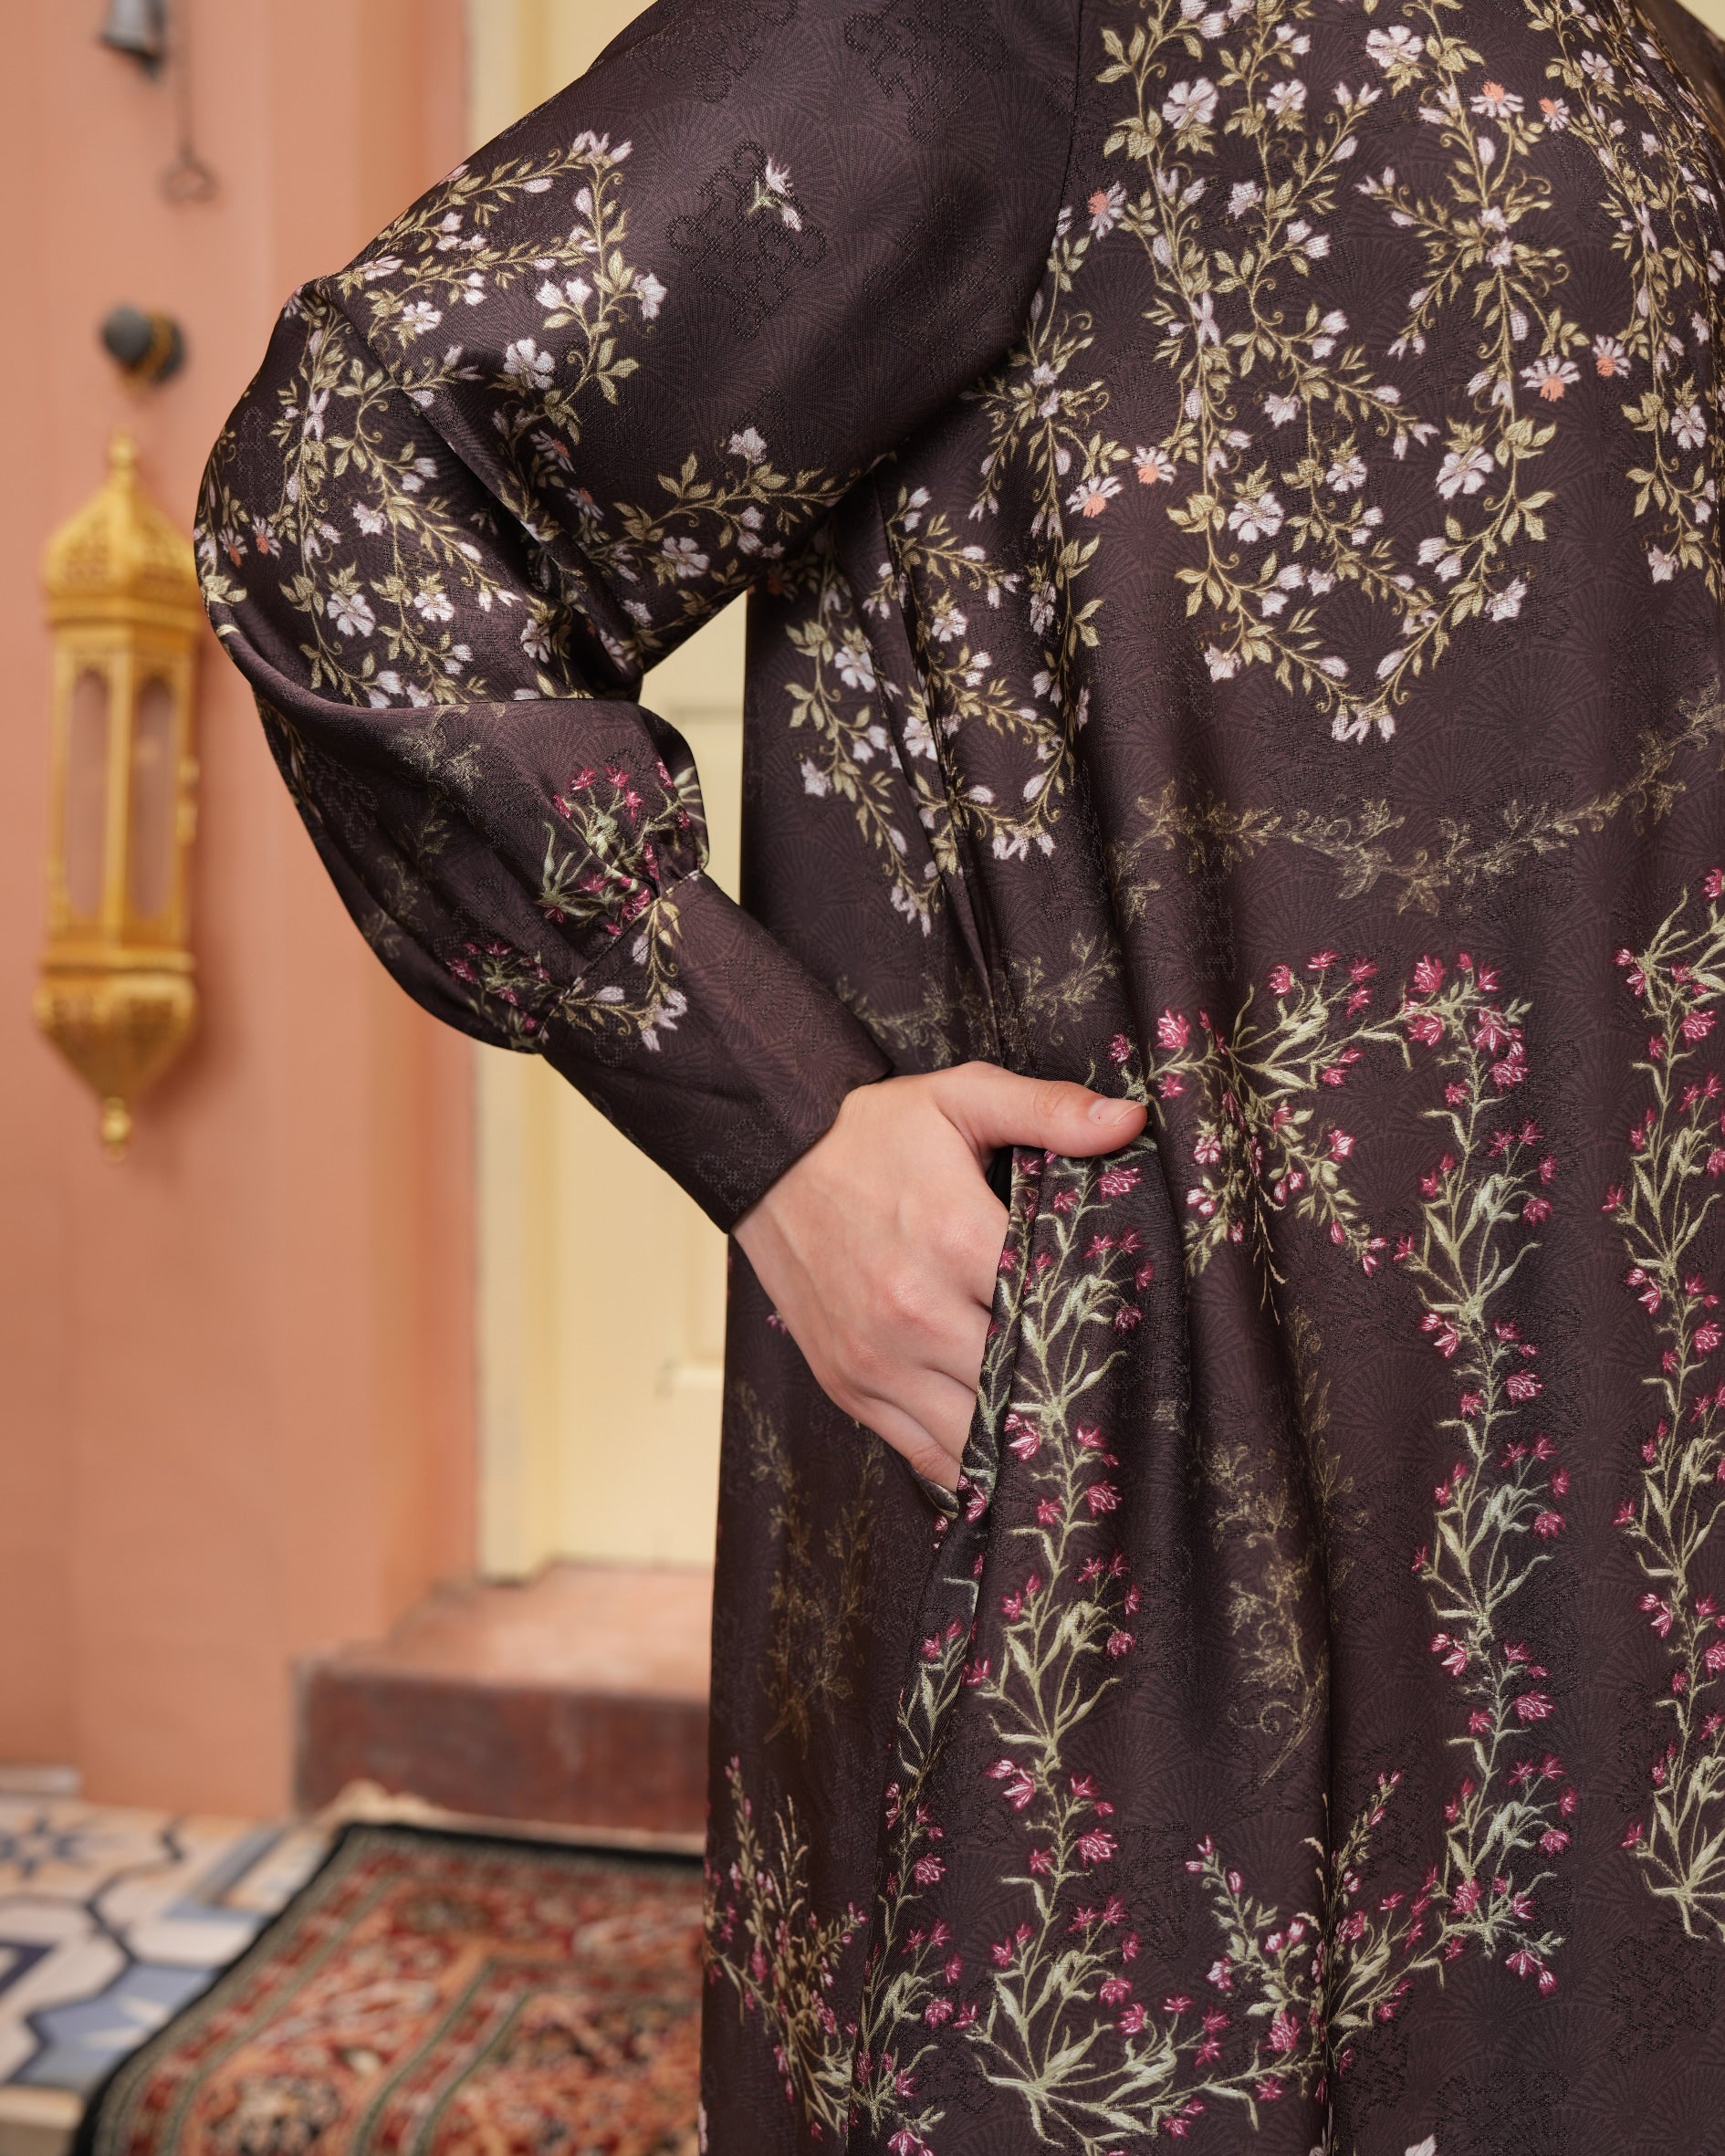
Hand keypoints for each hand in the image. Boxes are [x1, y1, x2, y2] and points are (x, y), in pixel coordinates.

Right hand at [732, 1063, 1147, 1490]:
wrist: (765, 1158)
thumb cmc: (868, 1132)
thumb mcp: (960, 1098)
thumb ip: (1049, 1110)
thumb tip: (1130, 1122)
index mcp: (954, 1238)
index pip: (1053, 1310)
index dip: (1098, 1324)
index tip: (1126, 1327)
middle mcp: (915, 1311)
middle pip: (1021, 1386)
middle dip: (1066, 1389)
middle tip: (1103, 1384)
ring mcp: (878, 1358)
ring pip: (976, 1439)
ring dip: (1020, 1435)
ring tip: (1056, 1421)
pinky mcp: (850, 1386)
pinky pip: (924, 1456)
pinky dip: (967, 1460)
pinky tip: (998, 1442)